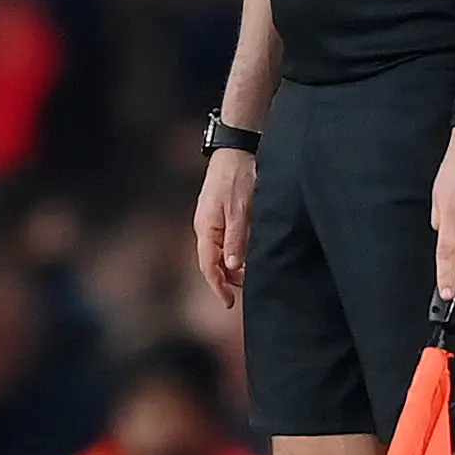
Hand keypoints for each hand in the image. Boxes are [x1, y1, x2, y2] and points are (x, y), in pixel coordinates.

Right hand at [192, 144, 255, 307]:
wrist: (235, 152)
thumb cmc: (237, 179)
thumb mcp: (240, 211)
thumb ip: (236, 240)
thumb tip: (232, 268)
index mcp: (206, 229)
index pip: (208, 267)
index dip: (219, 287)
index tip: (229, 302)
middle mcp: (205, 228)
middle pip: (212, 263)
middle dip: (227, 280)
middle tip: (245, 290)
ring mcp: (211, 222)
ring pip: (218, 254)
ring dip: (232, 267)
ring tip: (249, 275)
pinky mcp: (219, 216)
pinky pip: (224, 242)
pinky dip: (234, 253)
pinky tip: (247, 256)